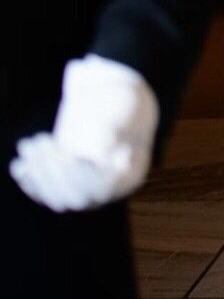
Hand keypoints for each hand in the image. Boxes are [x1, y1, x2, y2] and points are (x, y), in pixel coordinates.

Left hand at [8, 54, 158, 212]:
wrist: (112, 100)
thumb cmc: (124, 102)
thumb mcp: (127, 107)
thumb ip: (117, 125)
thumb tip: (104, 147)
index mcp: (130, 176)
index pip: (102, 189)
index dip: (81, 176)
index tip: (68, 152)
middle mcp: (107, 191)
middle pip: (76, 197)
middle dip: (54, 171)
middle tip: (40, 142)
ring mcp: (85, 190)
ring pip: (57, 197)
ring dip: (38, 175)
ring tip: (28, 145)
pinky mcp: (65, 184)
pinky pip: (45, 193)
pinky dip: (30, 182)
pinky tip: (19, 166)